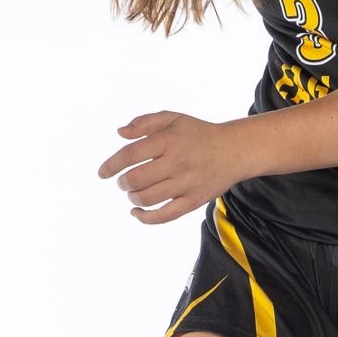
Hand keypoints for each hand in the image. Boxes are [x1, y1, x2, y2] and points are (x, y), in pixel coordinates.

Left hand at [96, 111, 248, 224]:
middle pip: (136, 179)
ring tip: (134, 193)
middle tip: (124, 182)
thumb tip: (120, 133)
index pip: (130, 154)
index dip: (112, 165)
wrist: (234, 150)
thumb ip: (145, 123)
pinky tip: (136, 212)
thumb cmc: (198, 134)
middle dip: (123, 183)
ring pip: (148, 198)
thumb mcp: (174, 119)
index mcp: (169, 140)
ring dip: (133, 198)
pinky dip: (145, 218)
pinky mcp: (194, 201)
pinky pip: (165, 216)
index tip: (103, 173)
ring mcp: (187, 183)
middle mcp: (177, 162)